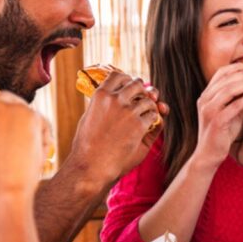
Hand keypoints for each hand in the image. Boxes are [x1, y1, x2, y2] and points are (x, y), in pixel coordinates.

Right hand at [0, 89, 45, 197]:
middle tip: (12, 134)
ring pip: (19, 105)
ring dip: (22, 119)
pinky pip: (39, 118)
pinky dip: (41, 133)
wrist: (3, 191)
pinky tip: (35, 151)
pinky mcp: (30, 114)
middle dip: (6, 112)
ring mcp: (7, 107)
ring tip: (22, 147)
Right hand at [67, 67, 161, 185]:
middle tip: (144, 99)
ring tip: (143, 118)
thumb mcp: (90, 118)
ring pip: (149, 100)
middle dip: (143, 91)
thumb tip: (124, 97)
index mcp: (100, 95)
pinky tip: (146, 128)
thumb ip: (106, 105)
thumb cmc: (88, 146)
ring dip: (150, 108)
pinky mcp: (139, 125)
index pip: (118, 75)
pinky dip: (153, 121)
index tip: (131, 86)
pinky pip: (154, 116)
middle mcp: (114, 99)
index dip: (127, 79)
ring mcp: (128, 111)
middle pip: (137, 84)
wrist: (92, 166)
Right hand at [193, 61, 242, 167]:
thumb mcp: (234, 114)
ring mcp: (208, 110)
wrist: (209, 155)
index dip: (238, 67)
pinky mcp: (216, 120)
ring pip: (229, 89)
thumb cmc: (221, 135)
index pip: (221, 73)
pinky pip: (234, 105)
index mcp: (206, 95)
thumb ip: (242, 101)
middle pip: (226, 78)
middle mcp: (204, 99)